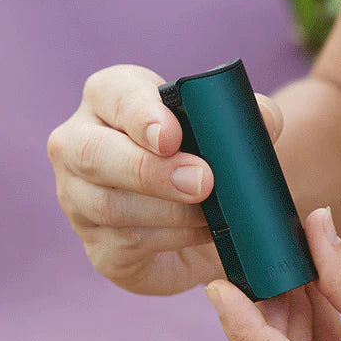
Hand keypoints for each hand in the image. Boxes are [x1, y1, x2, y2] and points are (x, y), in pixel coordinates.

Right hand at [47, 64, 283, 294]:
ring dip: (170, 211)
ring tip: (212, 213)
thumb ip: (243, 116)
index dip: (141, 115)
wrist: (196, 219)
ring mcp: (78, 199)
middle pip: (93, 153)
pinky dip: (171, 239)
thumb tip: (263, 118)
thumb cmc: (200, 156)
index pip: (113, 94)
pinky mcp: (97, 247)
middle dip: (150, 170)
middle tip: (203, 181)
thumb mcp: (222, 129)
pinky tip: (203, 232)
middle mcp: (78, 144)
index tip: (173, 135)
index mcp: (108, 99)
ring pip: (109, 206)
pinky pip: (125, 244)